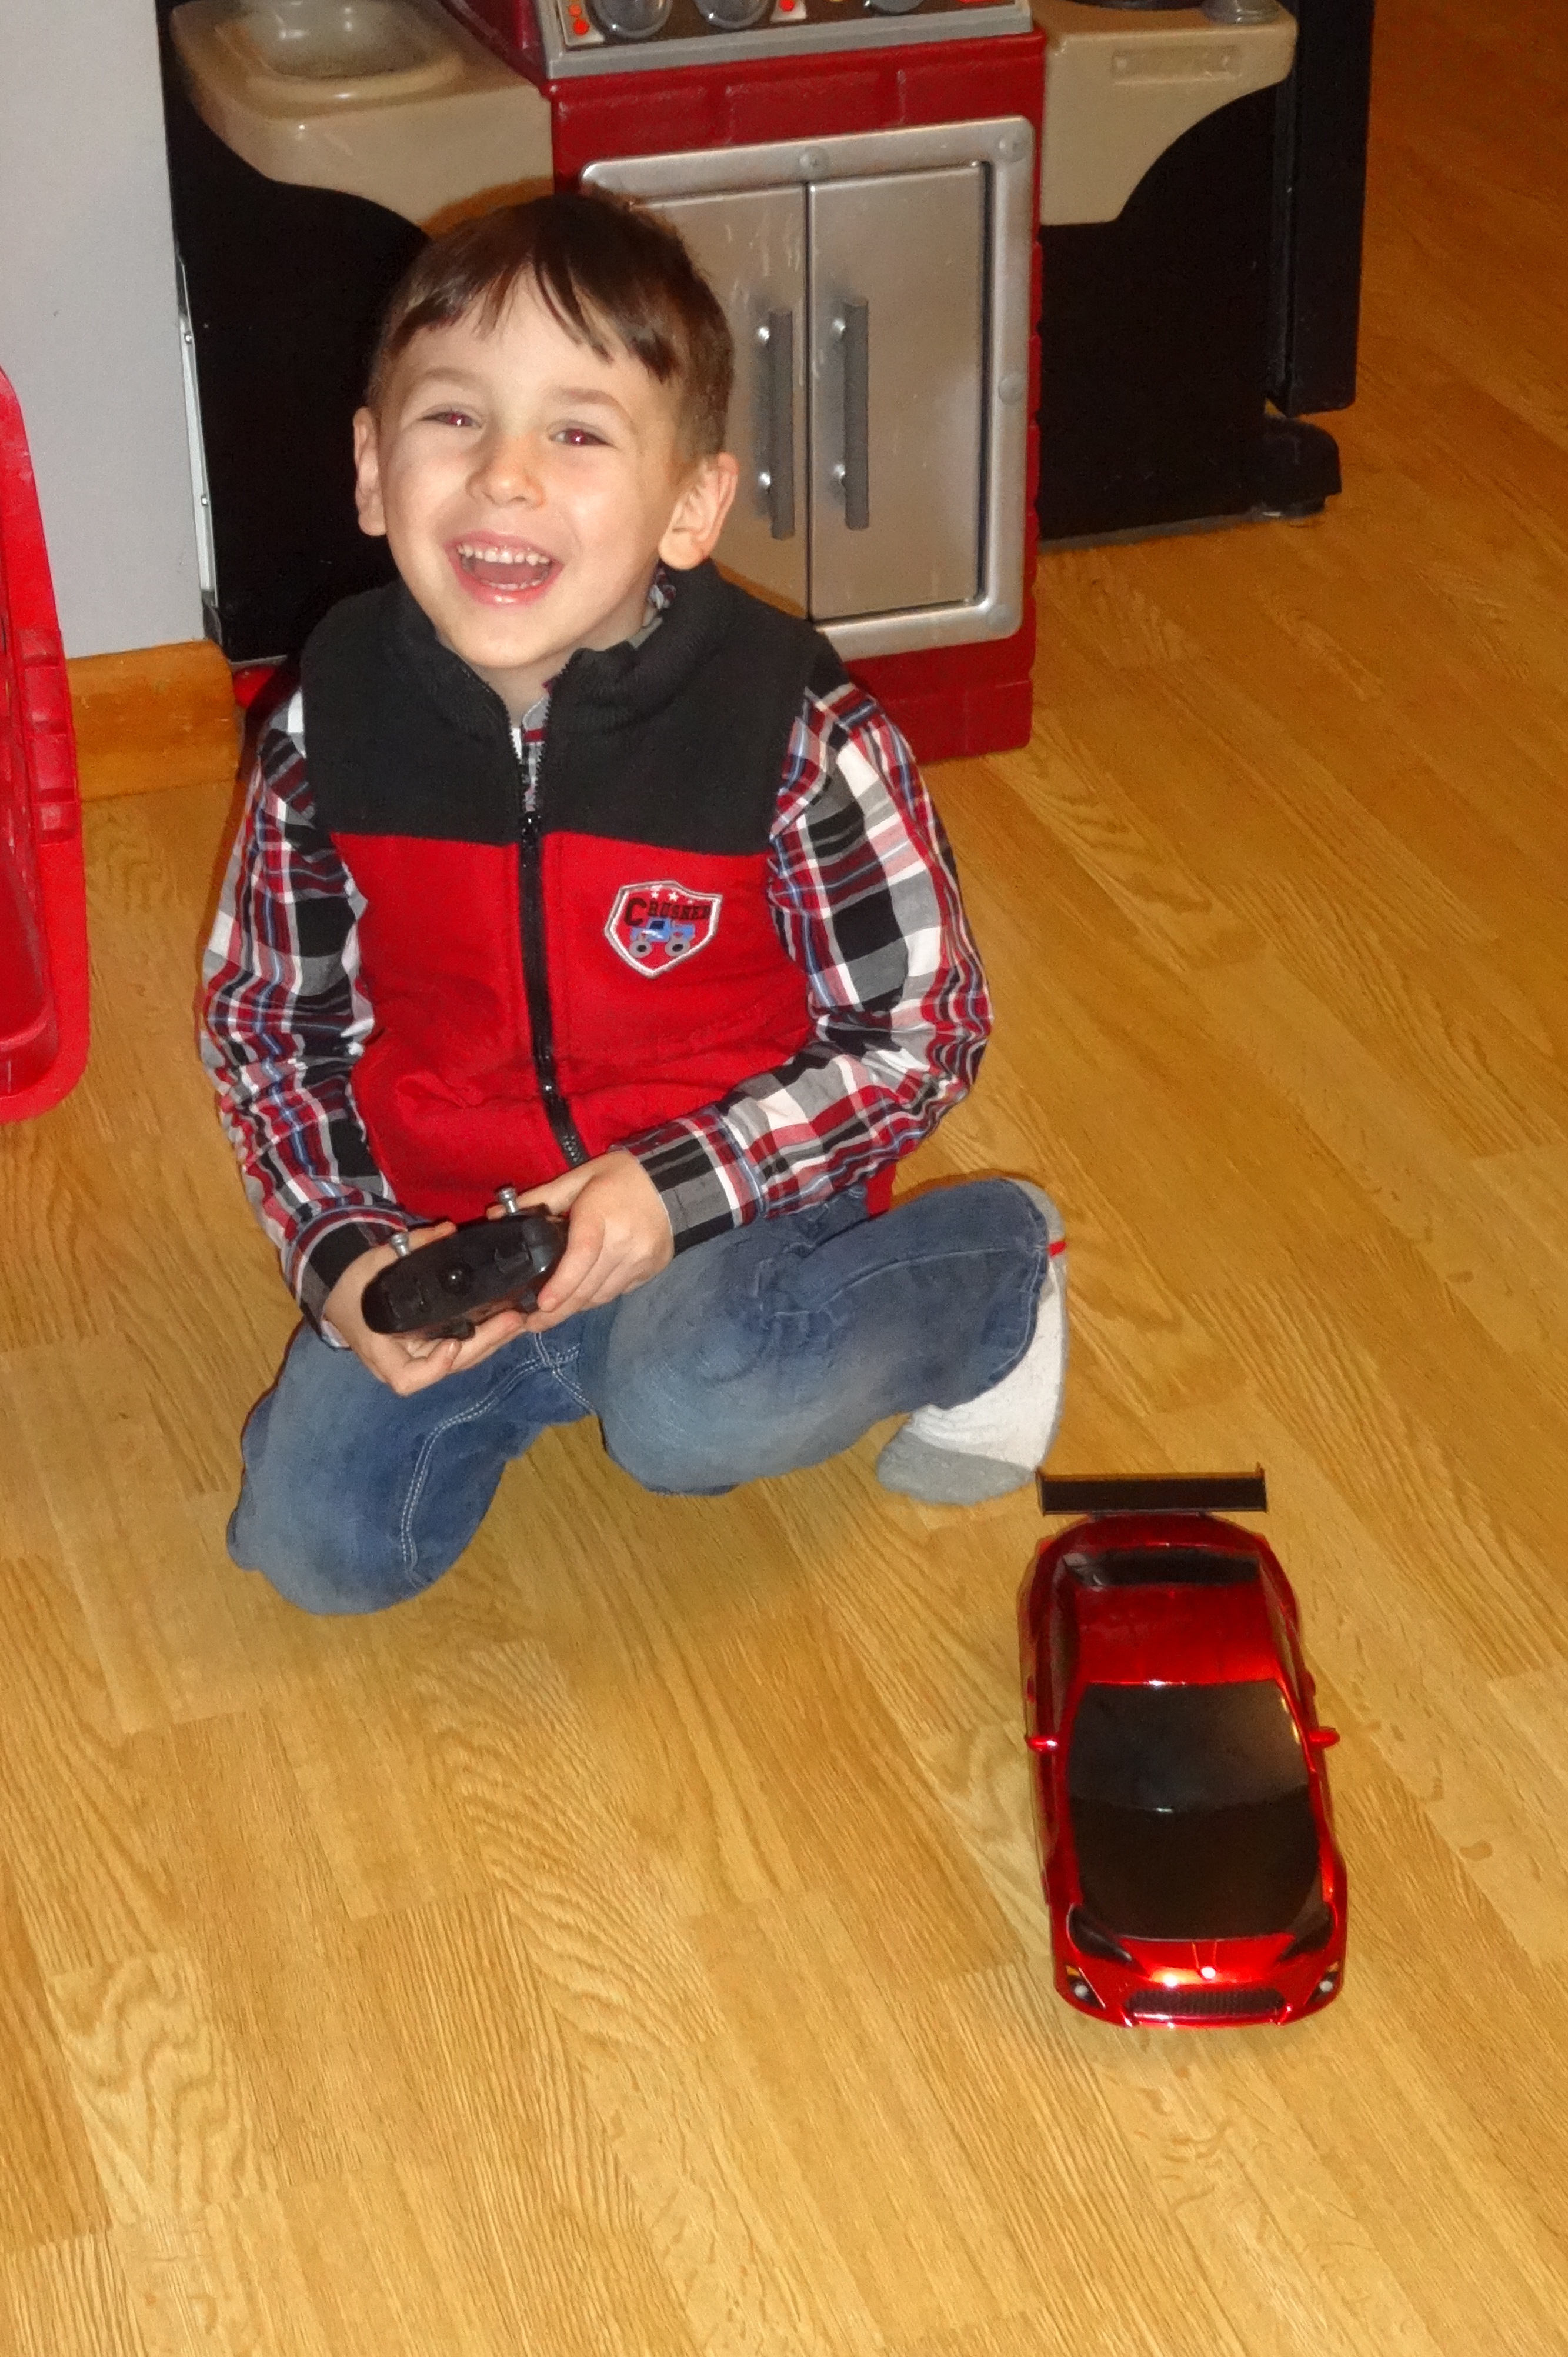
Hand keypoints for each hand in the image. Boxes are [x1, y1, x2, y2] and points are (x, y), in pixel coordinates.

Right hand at [321, 1224, 529, 1395]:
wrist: (342, 1292)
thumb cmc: (354, 1283)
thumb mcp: (374, 1262)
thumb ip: (410, 1245)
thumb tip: (446, 1230)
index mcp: (379, 1349)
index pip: (407, 1379)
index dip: (435, 1367)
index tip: (455, 1341)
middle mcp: (401, 1361)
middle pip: (448, 1368)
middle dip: (483, 1345)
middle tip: (512, 1320)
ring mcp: (418, 1358)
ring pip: (460, 1361)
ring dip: (491, 1343)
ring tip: (517, 1320)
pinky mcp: (431, 1348)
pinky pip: (461, 1350)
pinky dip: (483, 1338)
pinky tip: (505, 1321)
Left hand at [497, 1151, 672, 1332]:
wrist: (672, 1182)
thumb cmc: (619, 1177)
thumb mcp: (577, 1179)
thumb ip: (538, 1199)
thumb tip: (494, 1215)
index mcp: (601, 1216)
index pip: (581, 1257)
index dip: (561, 1285)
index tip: (542, 1305)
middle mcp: (625, 1243)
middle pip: (589, 1286)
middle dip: (559, 1309)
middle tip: (533, 1323)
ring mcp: (642, 1259)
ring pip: (603, 1295)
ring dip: (578, 1305)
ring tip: (555, 1312)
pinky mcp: (652, 1269)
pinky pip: (619, 1292)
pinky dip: (599, 1295)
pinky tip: (585, 1294)